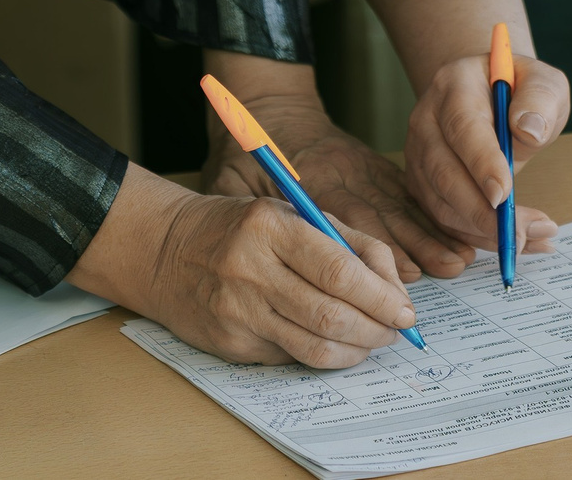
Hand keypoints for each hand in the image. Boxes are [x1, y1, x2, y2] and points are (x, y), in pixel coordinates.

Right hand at [67, 166, 416, 367]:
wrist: (165, 250)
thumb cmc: (239, 227)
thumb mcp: (290, 212)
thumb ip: (347, 240)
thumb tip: (395, 285)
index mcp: (271, 227)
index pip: (341, 272)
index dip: (383, 299)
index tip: (406, 312)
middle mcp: (252, 271)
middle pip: (332, 317)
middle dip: (377, 330)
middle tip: (395, 332)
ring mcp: (238, 312)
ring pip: (315, 349)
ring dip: (355, 351)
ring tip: (370, 341)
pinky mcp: (230, 344)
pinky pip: (290, 358)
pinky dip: (320, 354)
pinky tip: (328, 342)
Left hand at [203, 89, 465, 279]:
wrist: (268, 106)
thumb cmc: (242, 154)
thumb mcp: (229, 180)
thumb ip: (237, 213)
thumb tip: (238, 260)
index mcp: (307, 180)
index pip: (344, 220)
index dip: (373, 252)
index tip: (400, 276)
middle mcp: (342, 173)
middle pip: (381, 215)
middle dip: (412, 251)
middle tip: (439, 278)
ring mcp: (362, 168)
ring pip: (400, 203)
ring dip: (429, 234)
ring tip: (458, 259)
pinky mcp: (374, 166)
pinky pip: (405, 193)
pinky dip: (428, 217)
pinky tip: (452, 236)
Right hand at [402, 51, 564, 260]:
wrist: (490, 93)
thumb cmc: (519, 89)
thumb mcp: (543, 82)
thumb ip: (540, 99)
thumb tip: (529, 130)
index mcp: (455, 86)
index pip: (462, 127)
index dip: (481, 163)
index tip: (504, 195)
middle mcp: (426, 119)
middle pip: (442, 172)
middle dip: (480, 212)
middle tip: (521, 233)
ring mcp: (418, 152)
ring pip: (439, 202)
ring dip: (482, 231)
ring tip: (531, 239)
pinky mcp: (422, 181)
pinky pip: (443, 218)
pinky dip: (477, 237)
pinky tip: (513, 242)